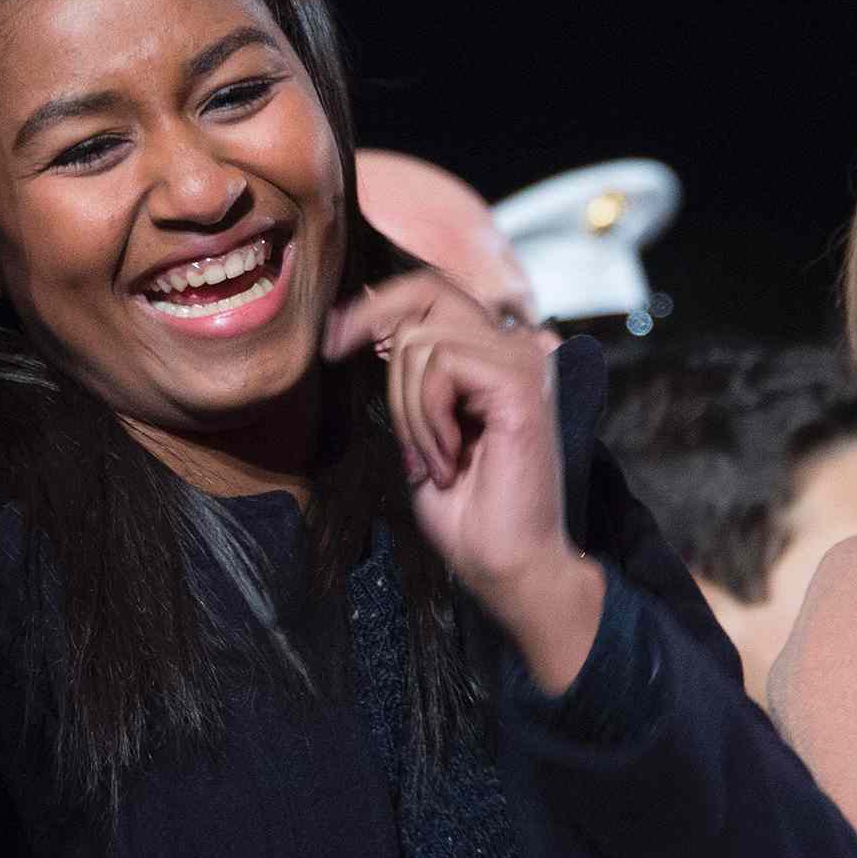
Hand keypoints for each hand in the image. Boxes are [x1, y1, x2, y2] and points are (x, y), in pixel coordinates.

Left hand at [323, 271, 603, 691]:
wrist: (505, 564)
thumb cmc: (466, 511)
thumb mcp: (420, 430)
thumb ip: (412, 378)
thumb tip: (377, 332)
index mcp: (494, 356)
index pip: (432, 292)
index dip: (375, 304)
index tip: (333, 339)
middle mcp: (515, 349)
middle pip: (428, 293)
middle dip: (375, 331)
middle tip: (360, 380)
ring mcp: (524, 362)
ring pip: (423, 342)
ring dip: (408, 409)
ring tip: (433, 458)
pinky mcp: (522, 385)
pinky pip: (441, 368)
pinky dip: (427, 418)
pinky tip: (449, 458)